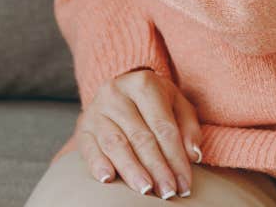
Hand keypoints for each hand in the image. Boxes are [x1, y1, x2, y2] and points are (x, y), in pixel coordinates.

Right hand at [76, 69, 203, 199]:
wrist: (120, 90)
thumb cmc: (154, 102)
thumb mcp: (177, 104)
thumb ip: (188, 128)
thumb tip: (193, 154)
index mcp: (143, 84)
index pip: (163, 127)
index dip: (176, 158)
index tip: (184, 183)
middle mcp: (116, 93)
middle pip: (140, 137)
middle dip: (156, 168)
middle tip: (167, 191)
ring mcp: (96, 109)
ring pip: (115, 143)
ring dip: (131, 169)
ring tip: (145, 189)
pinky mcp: (82, 126)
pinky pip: (89, 147)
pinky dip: (97, 164)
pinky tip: (108, 178)